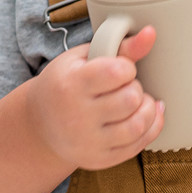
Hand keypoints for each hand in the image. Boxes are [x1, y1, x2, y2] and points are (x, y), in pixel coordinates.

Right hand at [27, 25, 164, 170]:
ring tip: (139, 101)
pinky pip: (137, 146)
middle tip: (126, 86)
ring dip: (147, 109)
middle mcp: (77, 116)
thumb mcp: (83, 58)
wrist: (39, 124)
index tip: (120, 69)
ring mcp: (88, 142)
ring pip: (137, 125)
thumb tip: (151, 33)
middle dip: (136, 88)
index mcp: (71, 84)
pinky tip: (147, 115)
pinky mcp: (99, 159)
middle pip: (130, 99)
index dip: (127, 67)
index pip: (117, 72)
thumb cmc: (65, 82)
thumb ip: (120, 46)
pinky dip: (151, 127)